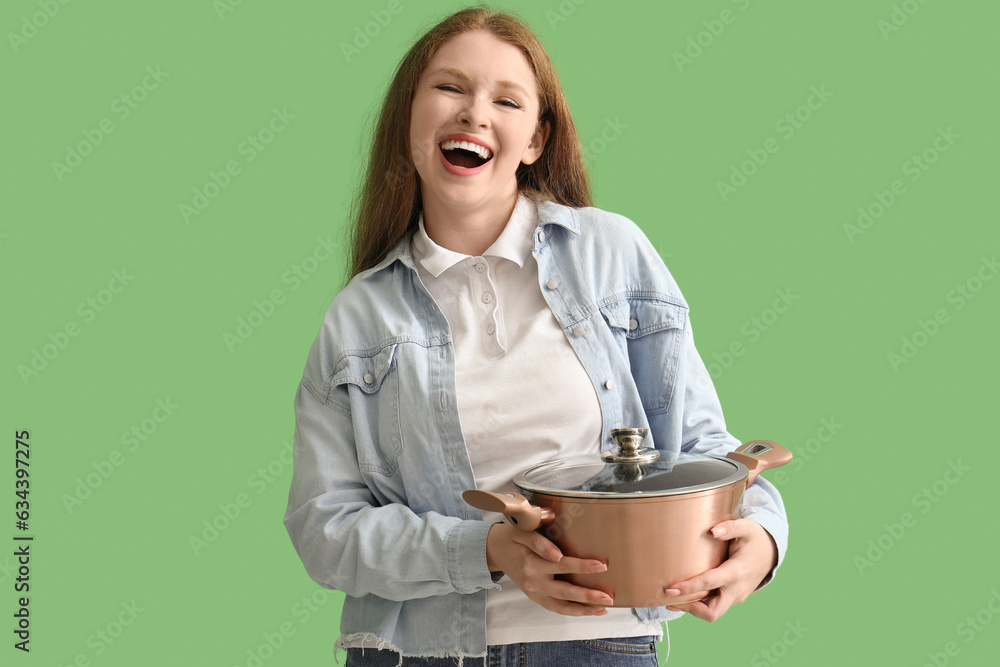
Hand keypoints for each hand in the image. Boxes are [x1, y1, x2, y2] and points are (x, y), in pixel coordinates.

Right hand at [486, 522, 613, 615]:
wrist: (494, 551)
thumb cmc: (511, 537)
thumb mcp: (522, 533)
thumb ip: (540, 543)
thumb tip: (558, 555)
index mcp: (532, 564)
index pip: (563, 566)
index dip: (583, 566)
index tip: (602, 566)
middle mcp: (534, 583)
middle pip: (565, 593)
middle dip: (588, 597)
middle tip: (608, 598)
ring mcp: (534, 593)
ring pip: (562, 607)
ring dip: (583, 610)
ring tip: (603, 608)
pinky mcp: (535, 597)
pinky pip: (556, 608)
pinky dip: (573, 611)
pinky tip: (588, 609)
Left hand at [663, 518, 776, 621]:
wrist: (771, 552)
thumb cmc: (755, 538)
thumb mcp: (746, 527)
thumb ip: (730, 528)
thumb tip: (713, 531)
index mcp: (737, 571)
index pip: (710, 583)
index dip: (689, 587)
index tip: (671, 588)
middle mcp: (736, 589)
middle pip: (712, 612)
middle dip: (689, 608)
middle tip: (668, 599)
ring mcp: (736, 596)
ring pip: (712, 612)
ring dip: (692, 609)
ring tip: (671, 599)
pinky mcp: (733, 598)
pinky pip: (715, 606)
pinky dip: (699, 605)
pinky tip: (684, 596)